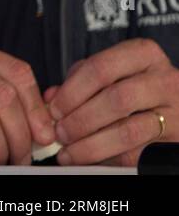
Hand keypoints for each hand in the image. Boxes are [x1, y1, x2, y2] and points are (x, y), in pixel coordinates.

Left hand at [45, 38, 176, 165]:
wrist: (176, 103)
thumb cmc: (135, 84)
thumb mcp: (110, 71)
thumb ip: (79, 80)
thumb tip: (50, 99)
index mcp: (143, 55)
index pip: (101, 68)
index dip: (72, 92)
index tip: (54, 109)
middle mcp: (164, 80)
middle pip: (117, 99)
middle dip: (81, 119)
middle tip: (60, 133)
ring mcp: (176, 112)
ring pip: (129, 131)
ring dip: (92, 145)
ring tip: (69, 152)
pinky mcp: (176, 141)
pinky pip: (139, 154)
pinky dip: (109, 159)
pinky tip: (90, 160)